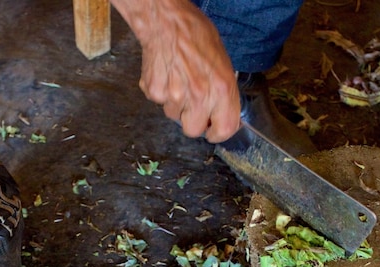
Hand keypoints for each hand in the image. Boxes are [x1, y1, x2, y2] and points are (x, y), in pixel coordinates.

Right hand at [111, 0, 239, 142]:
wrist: (166, 21)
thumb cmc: (196, 34)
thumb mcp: (222, 62)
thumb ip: (223, 91)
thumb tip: (223, 111)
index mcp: (221, 88)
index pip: (225, 129)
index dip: (219, 132)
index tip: (214, 129)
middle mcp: (199, 96)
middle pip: (194, 130)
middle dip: (193, 121)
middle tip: (193, 105)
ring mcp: (174, 96)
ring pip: (174, 116)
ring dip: (176, 105)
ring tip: (178, 80)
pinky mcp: (155, 92)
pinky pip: (159, 102)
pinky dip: (162, 93)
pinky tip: (166, 75)